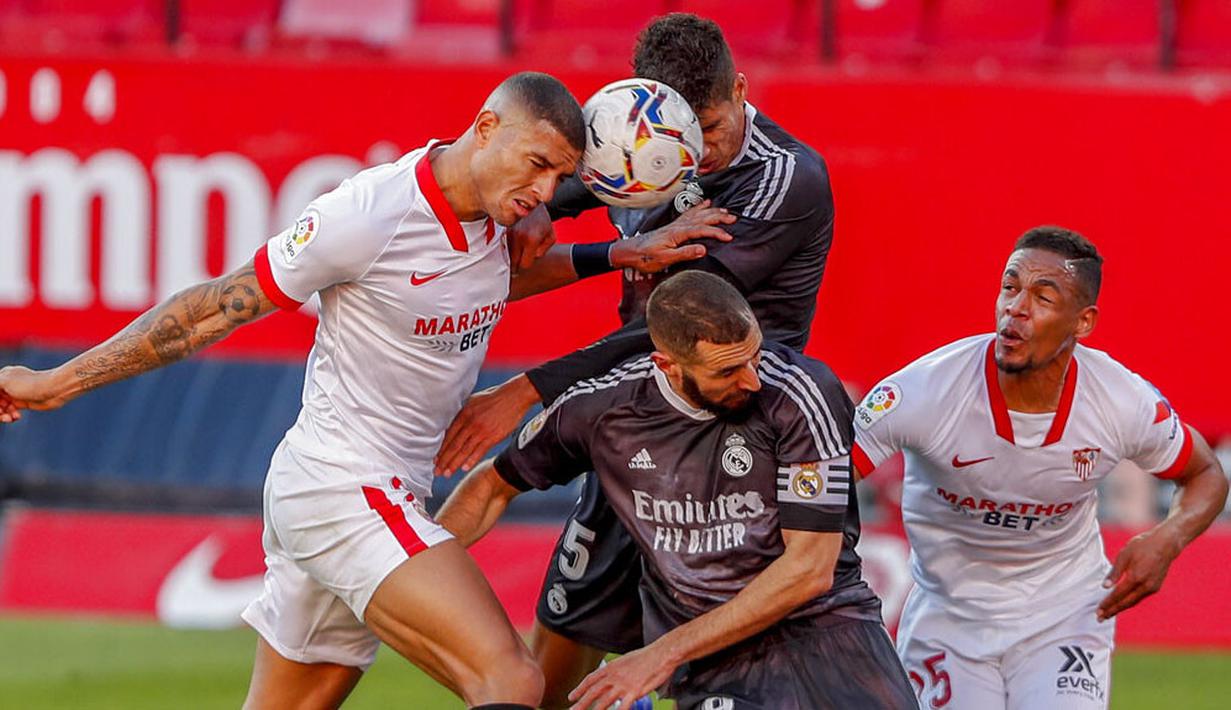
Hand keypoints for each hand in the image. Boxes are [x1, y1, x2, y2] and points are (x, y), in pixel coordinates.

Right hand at [0, 366, 70, 422]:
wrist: (54, 390)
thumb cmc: (31, 384)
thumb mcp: (5, 381)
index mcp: (2, 376)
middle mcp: (7, 384)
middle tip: (3, 416)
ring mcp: (16, 393)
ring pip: (2, 406)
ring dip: (3, 414)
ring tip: (11, 418)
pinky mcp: (24, 402)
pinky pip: (10, 411)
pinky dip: (10, 415)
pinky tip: (15, 418)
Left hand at [434, 373, 540, 475]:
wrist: (514, 396)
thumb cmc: (494, 397)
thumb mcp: (473, 401)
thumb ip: (463, 413)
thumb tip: (452, 423)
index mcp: (464, 414)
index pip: (448, 435)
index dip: (440, 449)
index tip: (435, 459)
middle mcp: (471, 423)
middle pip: (454, 445)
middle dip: (444, 460)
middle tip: (437, 471)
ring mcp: (482, 431)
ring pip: (464, 450)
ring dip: (454, 464)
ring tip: (447, 473)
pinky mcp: (493, 436)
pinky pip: (480, 451)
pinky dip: (471, 460)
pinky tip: (464, 468)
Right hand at [507, 204, 555, 274]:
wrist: (530, 200)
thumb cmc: (541, 218)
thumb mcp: (550, 235)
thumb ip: (543, 250)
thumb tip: (532, 256)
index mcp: (531, 239)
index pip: (525, 263)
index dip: (527, 263)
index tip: (527, 260)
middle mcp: (518, 236)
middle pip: (513, 261)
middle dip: (517, 263)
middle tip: (520, 260)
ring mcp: (509, 232)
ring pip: (506, 254)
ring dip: (510, 255)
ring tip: (517, 251)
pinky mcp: (503, 229)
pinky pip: (502, 245)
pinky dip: (506, 247)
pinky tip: (511, 244)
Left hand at [568, 645, 676, 709]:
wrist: (661, 654)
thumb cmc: (647, 657)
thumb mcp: (627, 660)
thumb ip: (617, 671)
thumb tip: (612, 678)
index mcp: (612, 667)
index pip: (591, 679)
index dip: (580, 688)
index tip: (572, 696)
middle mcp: (614, 676)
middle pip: (593, 691)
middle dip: (581, 702)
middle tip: (572, 709)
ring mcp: (624, 685)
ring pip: (604, 701)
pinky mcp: (634, 692)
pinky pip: (622, 707)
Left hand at [610, 200, 735, 274]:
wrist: (629, 252)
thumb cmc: (645, 257)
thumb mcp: (665, 259)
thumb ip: (684, 253)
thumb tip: (703, 249)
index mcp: (677, 233)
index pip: (701, 230)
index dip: (716, 232)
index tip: (728, 236)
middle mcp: (677, 226)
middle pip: (702, 218)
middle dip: (719, 217)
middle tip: (733, 218)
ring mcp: (674, 225)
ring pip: (697, 214)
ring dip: (712, 211)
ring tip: (725, 210)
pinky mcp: (672, 226)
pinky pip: (688, 213)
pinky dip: (698, 207)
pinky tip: (704, 204)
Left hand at [1097, 526, 1183, 620]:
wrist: (1165, 544)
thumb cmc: (1142, 546)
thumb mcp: (1124, 555)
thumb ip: (1115, 572)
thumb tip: (1105, 587)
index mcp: (1136, 577)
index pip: (1118, 595)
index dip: (1107, 604)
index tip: (1098, 611)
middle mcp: (1145, 586)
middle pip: (1126, 603)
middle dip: (1112, 611)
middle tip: (1100, 618)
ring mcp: (1152, 587)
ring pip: (1133, 602)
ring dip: (1120, 608)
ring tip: (1108, 613)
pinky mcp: (1155, 586)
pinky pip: (1139, 597)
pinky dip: (1129, 602)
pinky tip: (1122, 603)